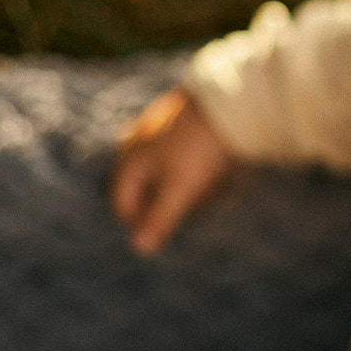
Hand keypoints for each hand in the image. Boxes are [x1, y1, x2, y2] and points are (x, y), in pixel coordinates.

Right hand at [112, 87, 234, 253]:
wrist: (228, 101)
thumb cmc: (199, 147)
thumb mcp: (180, 188)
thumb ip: (160, 218)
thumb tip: (140, 249)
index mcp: (130, 158)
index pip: (122, 204)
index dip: (143, 223)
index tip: (169, 231)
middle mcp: (135, 142)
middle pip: (145, 189)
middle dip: (168, 202)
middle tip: (197, 204)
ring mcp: (155, 129)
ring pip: (164, 174)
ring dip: (185, 187)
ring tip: (212, 186)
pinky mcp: (178, 122)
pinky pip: (180, 157)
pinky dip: (195, 169)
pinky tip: (216, 169)